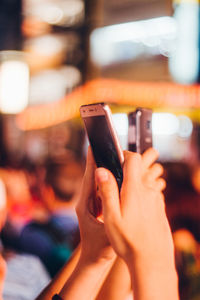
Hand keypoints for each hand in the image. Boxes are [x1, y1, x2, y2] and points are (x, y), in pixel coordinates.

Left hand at [76, 147, 115, 262]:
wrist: (94, 260)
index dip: (91, 161)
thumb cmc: (99, 248)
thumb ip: (112, 212)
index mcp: (84, 204)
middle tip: (107, 146)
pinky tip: (117, 174)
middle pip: (92, 176)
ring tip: (113, 155)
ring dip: (104, 169)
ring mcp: (91, 203)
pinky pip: (103, 189)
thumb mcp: (108, 230)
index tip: (93, 145)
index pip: (88, 178)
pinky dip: (108, 180)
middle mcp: (86, 201)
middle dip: (99, 161)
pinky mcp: (97, 206)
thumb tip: (116, 192)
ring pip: (98, 182)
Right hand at [95, 149, 173, 266]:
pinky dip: (140, 196)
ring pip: (142, 184)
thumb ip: (107, 191)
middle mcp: (148, 191)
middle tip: (113, 185)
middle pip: (138, 170)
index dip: (124, 154)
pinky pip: (148, 195)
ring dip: (132, 186)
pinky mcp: (159, 208)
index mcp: (135, 190)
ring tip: (121, 203)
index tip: (114, 160)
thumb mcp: (111, 218)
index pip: (134, 159)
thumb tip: (101, 170)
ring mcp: (156, 200)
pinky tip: (132, 213)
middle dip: (125, 172)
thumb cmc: (129, 241)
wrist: (152, 261)